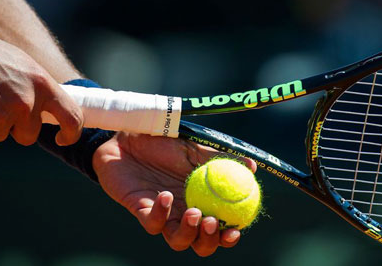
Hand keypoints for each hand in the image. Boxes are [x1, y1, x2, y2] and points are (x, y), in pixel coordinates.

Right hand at [0, 20, 82, 145]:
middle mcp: (26, 102)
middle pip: (30, 135)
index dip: (71, 133)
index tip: (63, 138)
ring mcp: (2, 115)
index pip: (72, 117)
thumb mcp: (24, 65)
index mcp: (42, 84)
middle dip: (17, 127)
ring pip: (2, 135)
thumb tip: (56, 112)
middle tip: (0, 103)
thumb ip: (41, 89)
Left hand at [93, 132, 256, 256]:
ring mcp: (163, 215)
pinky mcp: (141, 211)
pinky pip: (152, 222)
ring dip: (188, 231)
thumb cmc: (163, 143)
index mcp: (201, 203)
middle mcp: (183, 214)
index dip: (229, 236)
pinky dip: (161, 212)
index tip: (237, 229)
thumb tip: (252, 166)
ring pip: (177, 241)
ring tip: (195, 212)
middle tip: (213, 222)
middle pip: (200, 244)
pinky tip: (165, 195)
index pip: (219, 229)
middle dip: (210, 241)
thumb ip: (221, 159)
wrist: (129, 135)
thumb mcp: (194, 148)